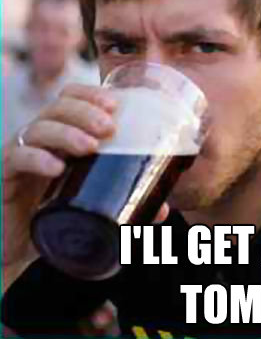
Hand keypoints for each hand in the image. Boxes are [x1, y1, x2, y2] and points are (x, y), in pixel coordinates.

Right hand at [2, 83, 116, 265]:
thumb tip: (162, 209)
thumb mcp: (94, 203)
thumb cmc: (59, 216)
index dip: (89, 94)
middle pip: (57, 108)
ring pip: (37, 129)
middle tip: (109, 128)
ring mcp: (19, 155)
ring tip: (90, 147)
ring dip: (66, 132)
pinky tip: (56, 167)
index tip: (115, 104)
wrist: (19, 249)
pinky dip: (35, 158)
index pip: (70, 98)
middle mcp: (39, 140)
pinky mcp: (3, 177)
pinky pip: (15, 158)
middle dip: (84, 111)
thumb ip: (126, 202)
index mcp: (61, 135)